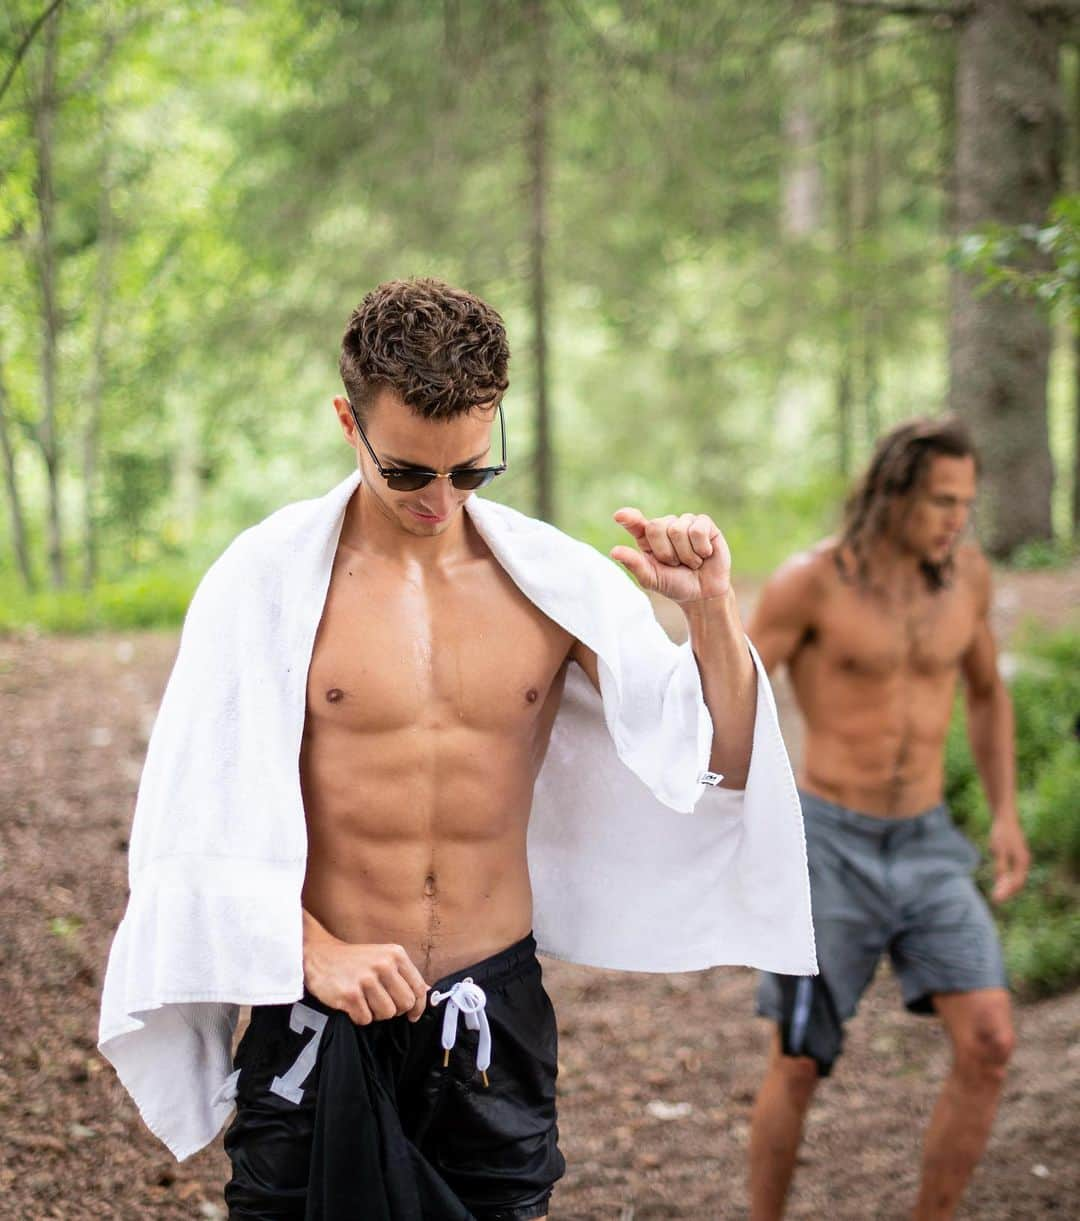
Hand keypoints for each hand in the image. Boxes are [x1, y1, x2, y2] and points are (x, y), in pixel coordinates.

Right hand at [303, 932, 428, 1023]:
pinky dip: (359, 1016)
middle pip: (405, 1004)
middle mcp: (383, 965)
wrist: (320, 955)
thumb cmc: (355, 960)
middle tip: (381, 1003)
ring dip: (376, 1014)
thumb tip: (428, 991)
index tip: (413, 1015)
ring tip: (365, 1001)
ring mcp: (366, 979)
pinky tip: (352, 1004)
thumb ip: (405, 974)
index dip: (418, 1006)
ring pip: (387, 1014)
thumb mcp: (384, 957)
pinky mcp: (350, 994)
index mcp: (395, 955)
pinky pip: (366, 1019)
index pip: (419, 988)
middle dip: (395, 1009)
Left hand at [611, 507, 731, 603]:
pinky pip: (697, 529)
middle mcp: (664, 526)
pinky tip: (704, 554)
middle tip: (675, 564)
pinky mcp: (704, 523)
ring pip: (678, 530)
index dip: (629, 518)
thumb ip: (635, 564)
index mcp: (647, 538)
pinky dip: (700, 549)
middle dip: (666, 553)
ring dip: (686, 554)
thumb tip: (614, 551)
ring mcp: (685, 522)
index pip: (635, 523)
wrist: (703, 593)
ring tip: (691, 562)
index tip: (619, 516)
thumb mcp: (652, 579)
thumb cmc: (674, 584)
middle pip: (656, 527)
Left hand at [988, 815, 1029, 902]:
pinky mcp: (1015, 855)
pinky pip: (1013, 871)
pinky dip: (1007, 878)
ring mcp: (1021, 858)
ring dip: (1007, 886)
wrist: (1004, 817)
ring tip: (997, 895)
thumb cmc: (1001, 833)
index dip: (1007, 892)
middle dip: (1007, 892)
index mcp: (1022, 862)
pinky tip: (999, 881)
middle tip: (996, 901)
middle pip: (1017, 882)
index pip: (1016, 883)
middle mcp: (1024, 861)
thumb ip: (1001, 866)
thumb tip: (1001, 880)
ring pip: (1016, 877)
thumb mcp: (999, 850)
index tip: (996, 900)